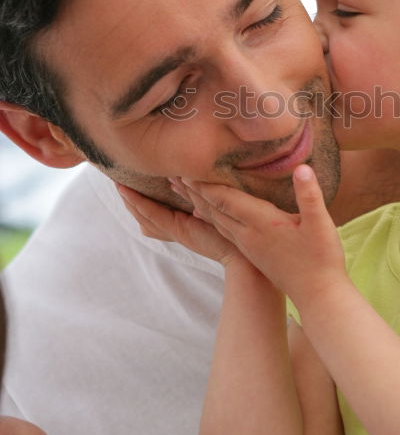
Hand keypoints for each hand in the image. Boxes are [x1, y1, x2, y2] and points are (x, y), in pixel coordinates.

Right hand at [116, 183, 247, 271]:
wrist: (245, 252)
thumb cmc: (236, 230)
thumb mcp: (214, 210)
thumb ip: (200, 199)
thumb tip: (186, 182)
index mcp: (184, 226)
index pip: (156, 214)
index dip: (142, 202)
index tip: (132, 186)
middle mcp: (176, 230)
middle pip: (144, 216)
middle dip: (131, 201)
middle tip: (118, 183)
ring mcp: (175, 231)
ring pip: (144, 215)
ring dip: (130, 201)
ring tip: (118, 185)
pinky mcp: (179, 229)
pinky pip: (153, 214)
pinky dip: (139, 203)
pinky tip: (128, 191)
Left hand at [174, 165, 347, 305]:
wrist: (319, 296)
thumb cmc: (322, 259)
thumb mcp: (320, 224)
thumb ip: (309, 195)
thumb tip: (302, 168)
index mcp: (261, 223)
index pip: (225, 199)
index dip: (205, 184)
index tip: (186, 168)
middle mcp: (248, 234)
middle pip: (213, 209)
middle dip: (194, 191)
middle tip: (174, 174)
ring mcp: (249, 246)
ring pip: (216, 220)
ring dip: (198, 203)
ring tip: (184, 190)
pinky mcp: (253, 253)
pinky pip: (223, 230)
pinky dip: (210, 217)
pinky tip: (207, 215)